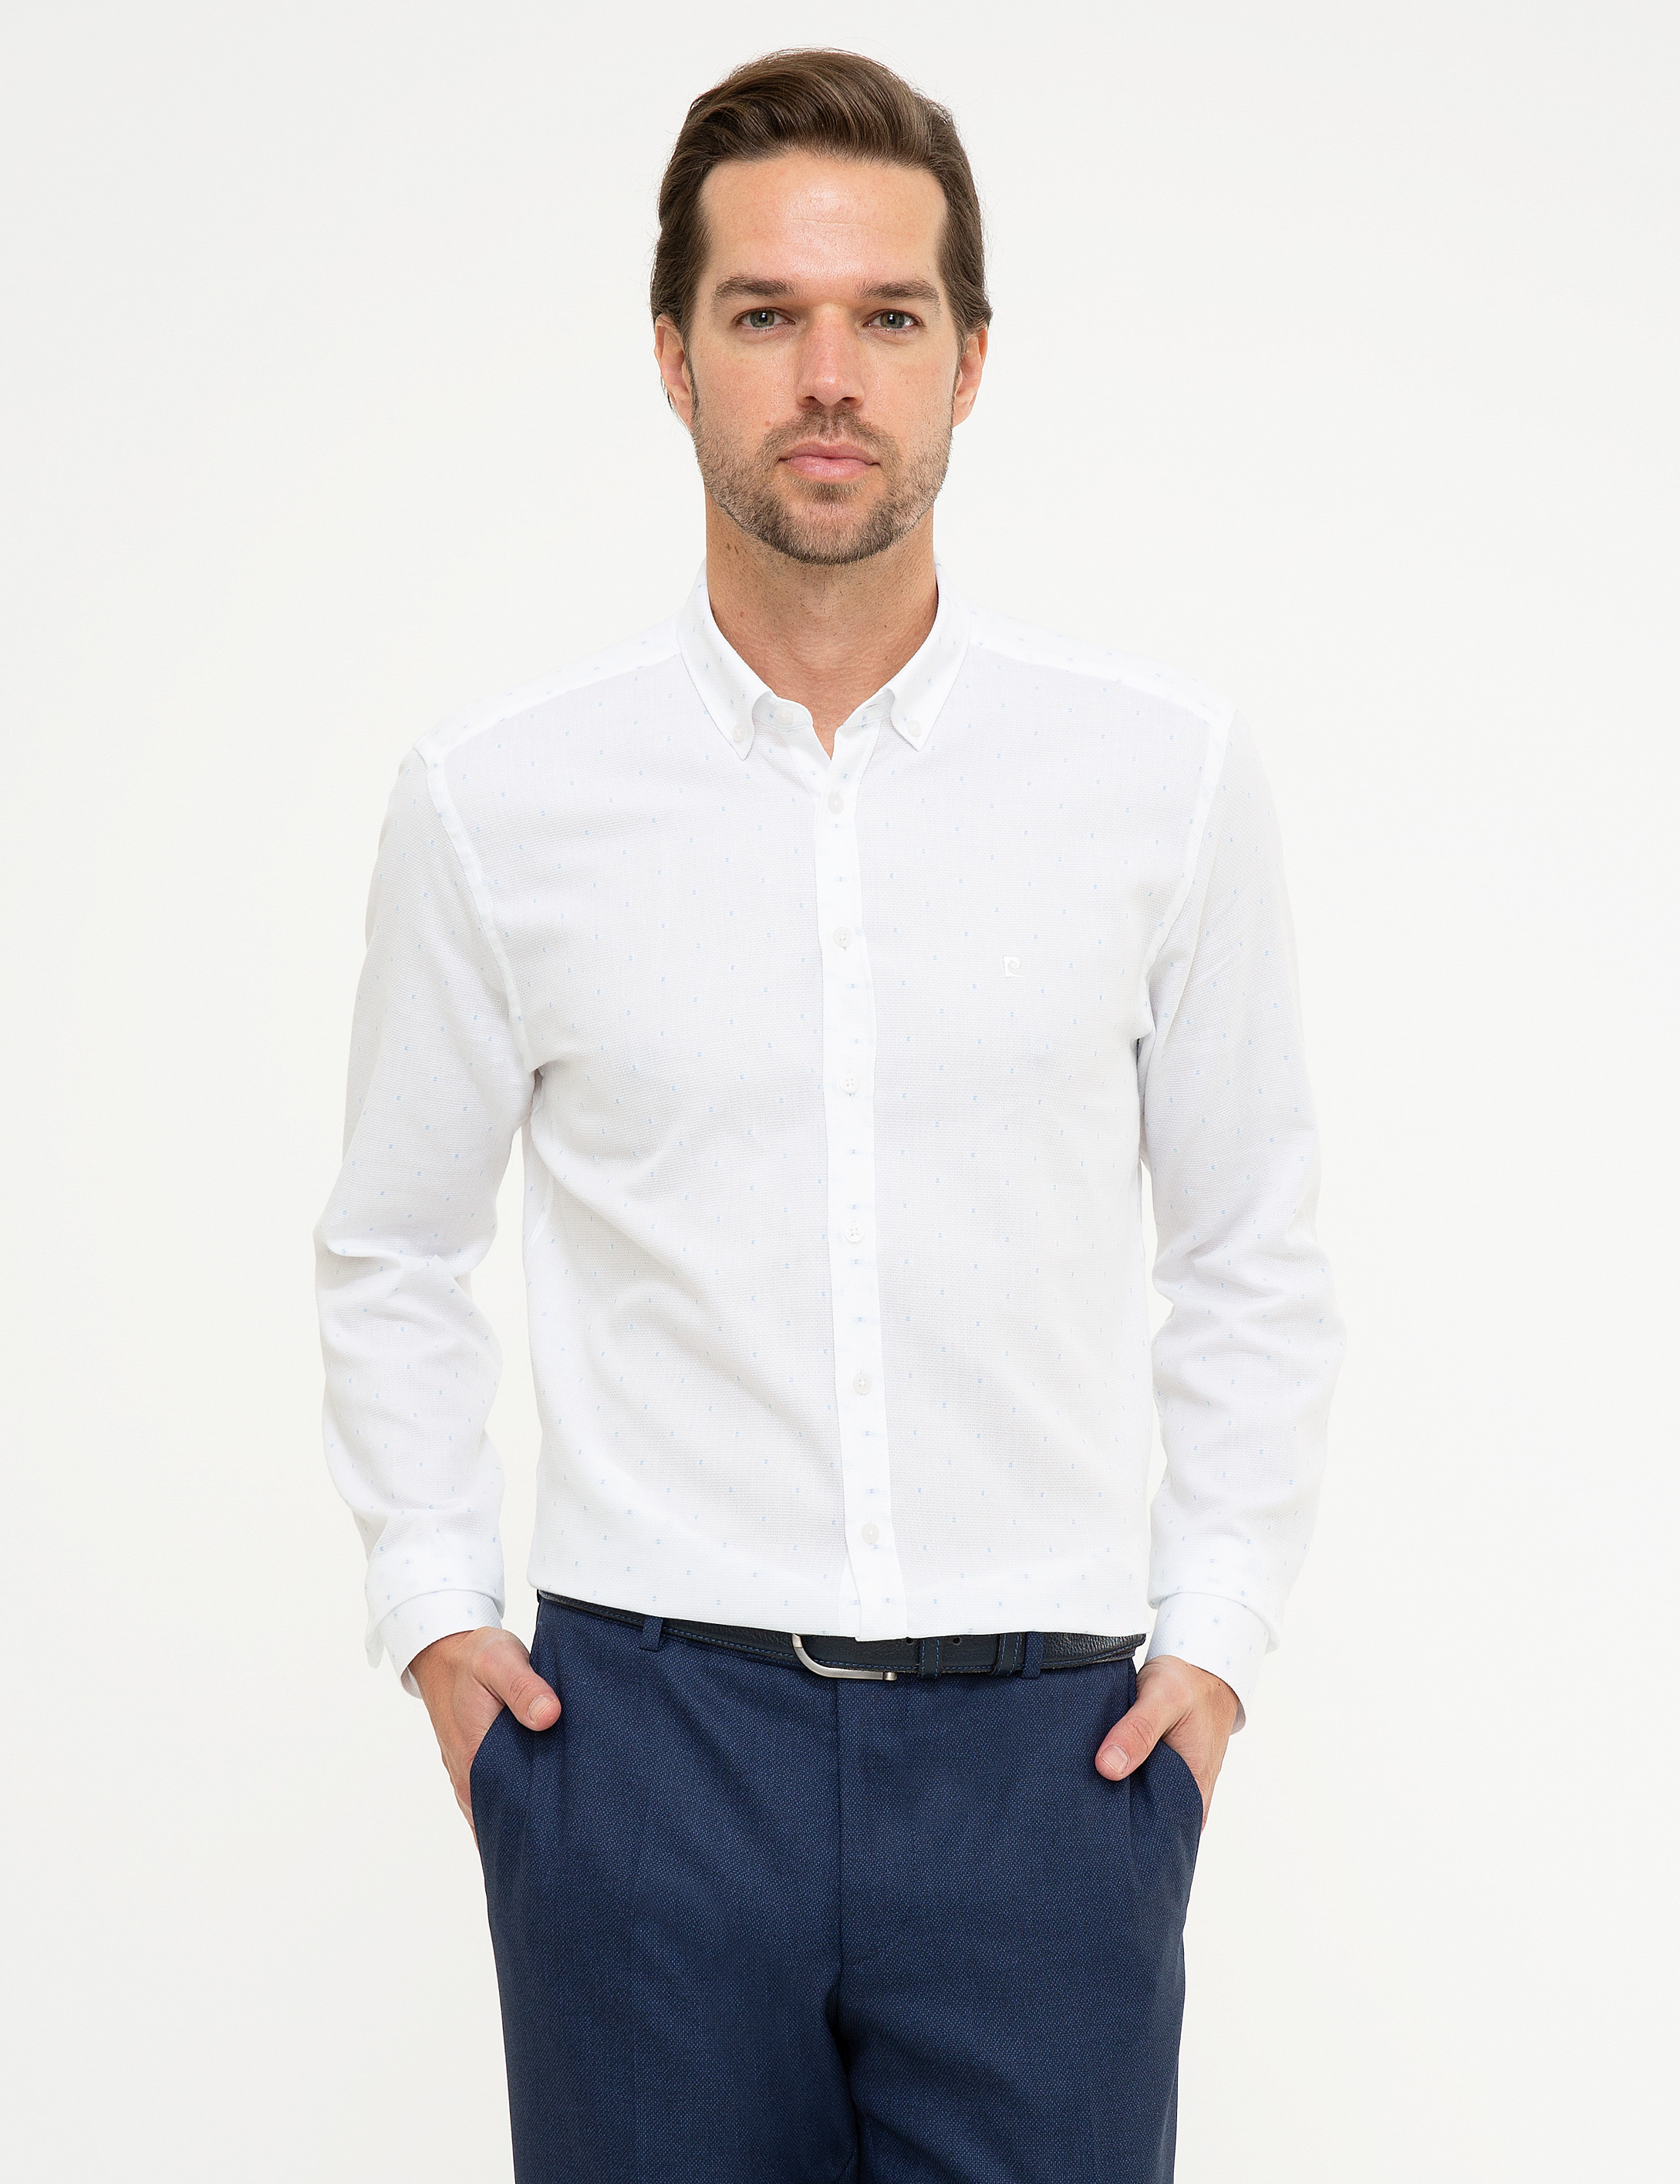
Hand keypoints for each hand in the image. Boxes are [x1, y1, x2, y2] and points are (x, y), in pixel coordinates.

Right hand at [409, 1626, 560, 1834]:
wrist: (445, 1653)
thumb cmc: (474, 1657)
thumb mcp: (499, 1661)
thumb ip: (523, 1688)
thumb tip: (549, 1715)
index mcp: (476, 1763)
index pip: (514, 1816)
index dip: (546, 1824)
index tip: (578, 1825)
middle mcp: (471, 1781)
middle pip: (512, 1821)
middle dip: (545, 1827)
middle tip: (586, 1825)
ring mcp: (473, 1779)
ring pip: (506, 1813)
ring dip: (533, 1816)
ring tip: (573, 1818)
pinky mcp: (478, 1771)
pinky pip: (502, 1800)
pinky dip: (521, 1803)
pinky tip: (549, 1800)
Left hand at [1094, 1655, 1239, 1829]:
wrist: (1203, 1669)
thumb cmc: (1189, 1685)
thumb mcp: (1164, 1699)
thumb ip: (1138, 1731)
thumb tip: (1108, 1768)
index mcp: (1192, 1794)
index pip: (1155, 1837)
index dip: (1122, 1835)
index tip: (1088, 1823)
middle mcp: (1184, 1798)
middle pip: (1142, 1824)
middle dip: (1110, 1817)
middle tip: (1074, 1807)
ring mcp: (1170, 1785)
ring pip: (1135, 1804)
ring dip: (1111, 1795)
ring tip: (1077, 1790)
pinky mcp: (1158, 1772)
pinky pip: (1133, 1784)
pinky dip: (1115, 1778)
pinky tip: (1092, 1770)